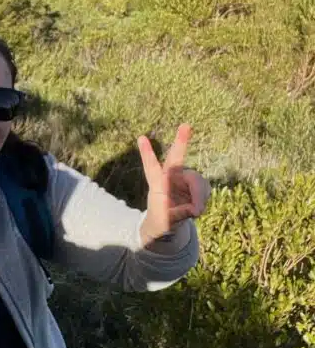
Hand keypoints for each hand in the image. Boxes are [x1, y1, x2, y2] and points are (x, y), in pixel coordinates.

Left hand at [137, 123, 210, 244]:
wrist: (170, 222)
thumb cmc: (161, 219)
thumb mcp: (164, 221)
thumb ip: (176, 215)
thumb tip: (194, 209)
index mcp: (157, 183)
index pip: (151, 167)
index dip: (147, 153)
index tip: (141, 138)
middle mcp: (171, 177)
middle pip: (176, 157)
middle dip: (181, 141)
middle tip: (186, 125)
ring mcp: (185, 179)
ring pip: (198, 181)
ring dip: (199, 196)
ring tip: (194, 211)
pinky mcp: (197, 185)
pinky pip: (205, 189)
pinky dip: (203, 200)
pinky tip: (197, 209)